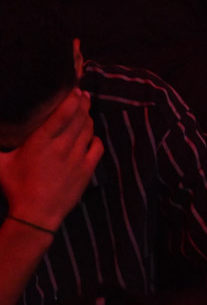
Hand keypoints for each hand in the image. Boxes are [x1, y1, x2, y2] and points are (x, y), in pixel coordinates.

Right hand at [0, 87, 101, 231]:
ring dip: (88, 118)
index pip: (63, 112)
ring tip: (84, 112)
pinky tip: (89, 136)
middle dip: (83, 103)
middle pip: (80, 117)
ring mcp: (78, 157)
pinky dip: (95, 138)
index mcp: (42, 141)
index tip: (74, 89)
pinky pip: (98, 146)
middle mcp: (63, 146)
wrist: (36, 214)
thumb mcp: (0, 165)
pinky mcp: (88, 169)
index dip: (72, 98)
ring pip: (89, 129)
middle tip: (82, 96)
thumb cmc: (16, 188)